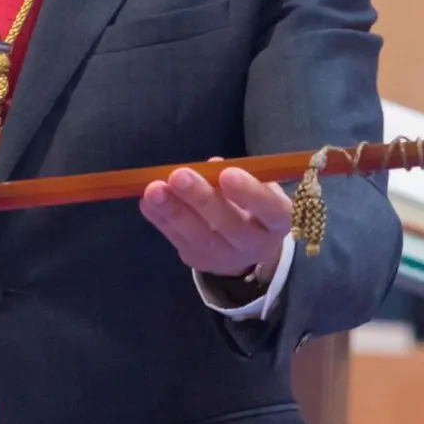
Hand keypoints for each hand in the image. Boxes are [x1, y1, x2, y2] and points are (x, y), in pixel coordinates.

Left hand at [140, 161, 290, 279]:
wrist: (246, 245)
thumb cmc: (253, 204)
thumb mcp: (257, 186)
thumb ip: (239, 174)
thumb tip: (211, 164)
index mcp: (277, 221)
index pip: (269, 210)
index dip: (250, 193)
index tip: (228, 173)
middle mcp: (255, 244)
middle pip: (229, 225)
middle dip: (201, 199)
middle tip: (179, 176)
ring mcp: (225, 257)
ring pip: (199, 235)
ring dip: (173, 211)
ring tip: (154, 189)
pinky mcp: (199, 260)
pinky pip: (178, 239)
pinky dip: (160, 219)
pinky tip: (147, 201)